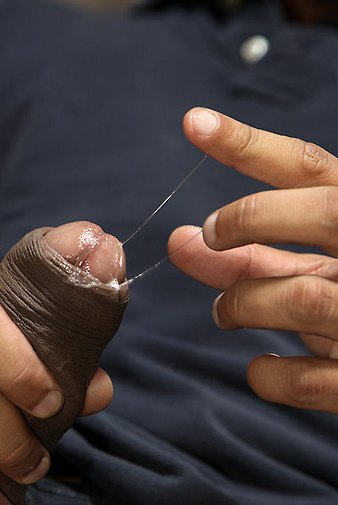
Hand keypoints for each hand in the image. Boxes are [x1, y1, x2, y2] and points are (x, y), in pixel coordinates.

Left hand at [168, 107, 337, 413]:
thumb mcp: (313, 270)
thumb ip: (251, 256)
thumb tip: (180, 241)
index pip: (310, 168)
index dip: (249, 145)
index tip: (193, 123)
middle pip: (326, 211)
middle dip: (253, 219)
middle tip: (209, 235)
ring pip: (303, 296)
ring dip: (244, 303)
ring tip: (225, 312)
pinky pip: (309, 380)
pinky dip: (271, 376)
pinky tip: (263, 369)